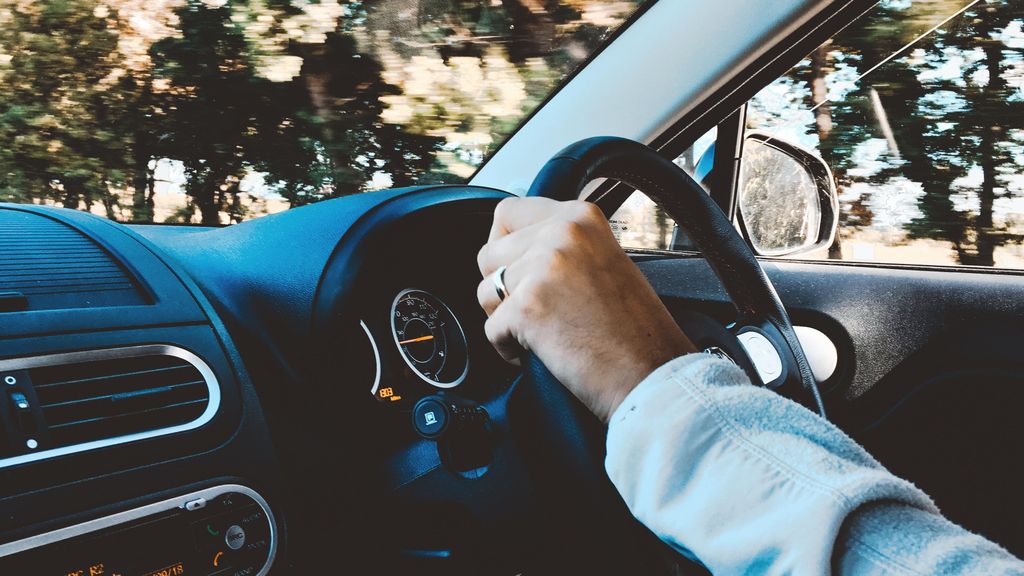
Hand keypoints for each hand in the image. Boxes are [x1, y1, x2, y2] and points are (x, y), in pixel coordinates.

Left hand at [477, 197, 696, 421]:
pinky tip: (544, 352)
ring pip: (485, 291)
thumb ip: (562, 245)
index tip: (517, 270)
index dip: (504, 246)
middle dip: (502, 287)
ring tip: (543, 332)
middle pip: (489, 254)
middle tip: (537, 311)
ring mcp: (544, 268)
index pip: (507, 212)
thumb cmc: (635, 331)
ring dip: (504, 318)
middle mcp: (561, 233)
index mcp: (580, 217)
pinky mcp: (527, 307)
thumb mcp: (604, 260)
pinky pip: (490, 329)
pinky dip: (509, 348)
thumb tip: (512, 246)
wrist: (652, 375)